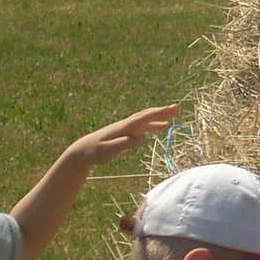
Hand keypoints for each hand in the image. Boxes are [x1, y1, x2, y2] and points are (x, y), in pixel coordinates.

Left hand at [63, 104, 179, 166]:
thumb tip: (141, 139)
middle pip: (146, 115)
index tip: (171, 110)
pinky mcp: (125, 132)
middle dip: (161, 111)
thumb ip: (124, 144)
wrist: (82, 150)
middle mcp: (126, 125)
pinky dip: (153, 124)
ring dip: (159, 115)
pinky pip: (143, 125)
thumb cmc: (94, 152)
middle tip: (177, 107)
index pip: (143, 119)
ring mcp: (125, 127)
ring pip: (145, 119)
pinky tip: (162, 127)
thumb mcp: (108, 151)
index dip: (158, 114)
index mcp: (123, 128)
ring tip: (173, 113)